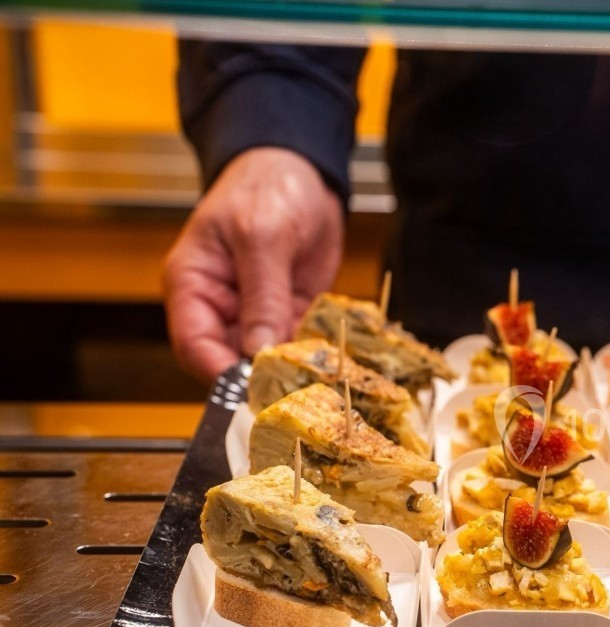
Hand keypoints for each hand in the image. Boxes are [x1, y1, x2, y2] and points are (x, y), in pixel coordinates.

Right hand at [163, 147, 343, 379]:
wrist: (304, 170)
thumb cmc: (266, 187)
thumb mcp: (263, 237)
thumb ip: (263, 296)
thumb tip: (259, 350)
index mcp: (193, 285)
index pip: (194, 346)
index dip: (219, 374)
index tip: (252, 389)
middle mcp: (220, 306)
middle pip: (230, 362)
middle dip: (258, 377)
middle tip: (292, 389)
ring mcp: (256, 313)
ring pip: (266, 359)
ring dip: (290, 370)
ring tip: (316, 377)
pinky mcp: (289, 313)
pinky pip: (296, 345)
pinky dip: (311, 355)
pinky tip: (330, 360)